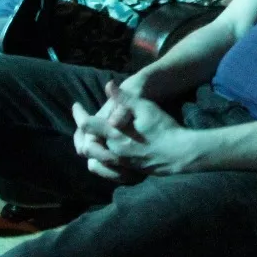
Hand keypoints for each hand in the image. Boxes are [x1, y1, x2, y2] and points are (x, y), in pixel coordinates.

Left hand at [71, 79, 197, 179]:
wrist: (179, 154)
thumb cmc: (164, 128)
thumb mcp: (146, 108)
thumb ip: (125, 98)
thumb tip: (108, 85)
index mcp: (115, 135)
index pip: (86, 125)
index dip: (78, 114)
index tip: (76, 105)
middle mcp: (113, 152)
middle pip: (85, 146)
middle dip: (80, 135)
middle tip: (82, 123)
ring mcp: (120, 164)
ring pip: (93, 161)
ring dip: (89, 148)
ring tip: (91, 138)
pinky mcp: (128, 171)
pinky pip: (104, 170)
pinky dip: (98, 161)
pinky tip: (105, 152)